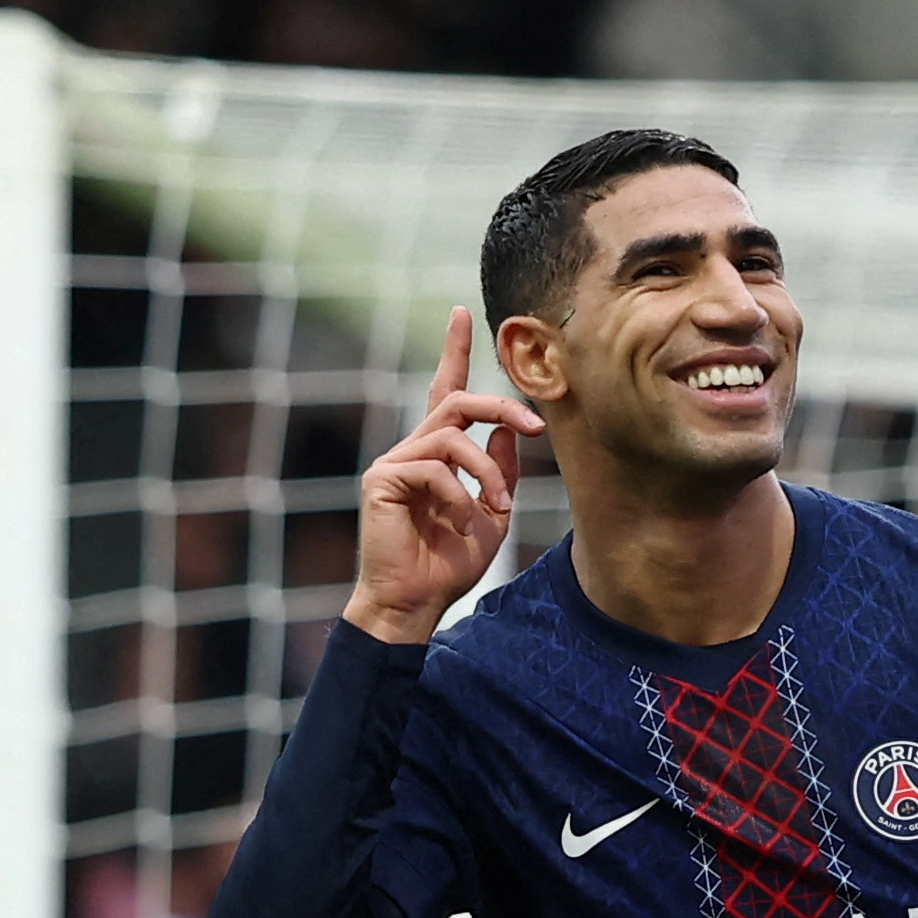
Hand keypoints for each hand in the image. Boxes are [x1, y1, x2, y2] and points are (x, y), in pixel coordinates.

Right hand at [343, 306, 543, 643]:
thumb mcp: (491, 513)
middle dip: (501, 406)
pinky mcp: (382, 479)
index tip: (463, 314)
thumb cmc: (449, 564)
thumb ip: (501, 470)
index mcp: (438, 454)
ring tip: (495, 505)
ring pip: (452, 435)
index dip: (454, 352)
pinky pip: (434, 467)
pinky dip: (458, 493)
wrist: (415, 603)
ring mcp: (394, 462)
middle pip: (457, 401)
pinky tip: (458, 519)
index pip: (446, 392)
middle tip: (534, 424)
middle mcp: (413, 449)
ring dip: (487, 469)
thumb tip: (512, 429)